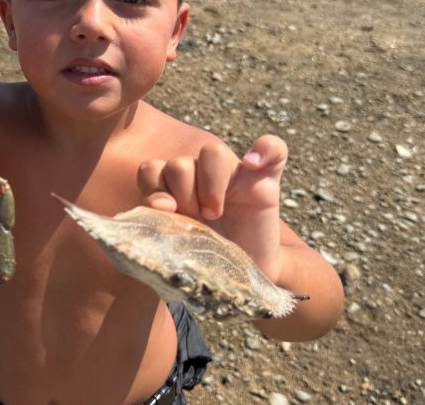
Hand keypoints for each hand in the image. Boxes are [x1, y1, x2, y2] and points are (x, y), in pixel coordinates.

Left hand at [137, 135, 287, 279]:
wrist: (246, 277)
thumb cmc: (206, 260)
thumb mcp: (178, 245)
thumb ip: (160, 223)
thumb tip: (159, 204)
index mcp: (173, 189)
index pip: (151, 170)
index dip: (154, 190)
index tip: (168, 214)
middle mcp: (200, 175)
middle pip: (179, 164)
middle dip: (183, 196)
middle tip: (197, 222)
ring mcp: (234, 174)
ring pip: (212, 152)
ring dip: (210, 184)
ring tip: (214, 214)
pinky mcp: (266, 180)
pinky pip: (273, 147)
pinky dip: (263, 149)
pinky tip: (251, 164)